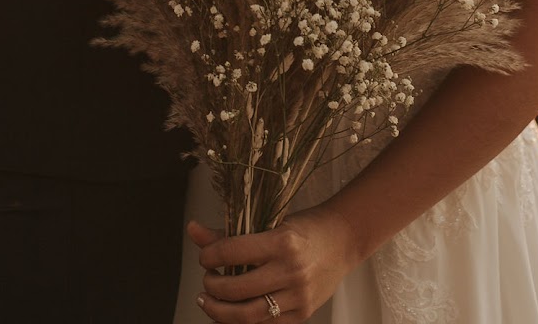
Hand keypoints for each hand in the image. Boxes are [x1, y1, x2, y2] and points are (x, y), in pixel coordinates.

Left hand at [189, 205, 357, 322]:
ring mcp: (298, 297)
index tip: (204, 257)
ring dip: (221, 312)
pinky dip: (243, 321)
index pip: (234, 252)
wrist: (345, 240)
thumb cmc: (306, 227)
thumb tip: (193, 230)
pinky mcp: (302, 314)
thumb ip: (231, 233)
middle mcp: (291, 271)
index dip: (210, 255)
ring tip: (210, 302)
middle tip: (206, 281)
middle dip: (213, 287)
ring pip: (249, 316)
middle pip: (238, 289)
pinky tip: (232, 312)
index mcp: (282, 242)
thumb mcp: (271, 222)